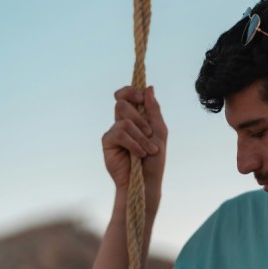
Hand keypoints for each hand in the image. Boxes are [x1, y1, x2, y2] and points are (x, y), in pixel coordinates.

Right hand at [102, 85, 166, 212]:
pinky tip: (139, 154)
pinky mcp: (108, 142)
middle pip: (122, 103)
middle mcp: (123, 121)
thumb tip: (149, 87)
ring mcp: (115, 131)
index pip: (127, 95)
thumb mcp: (159, 132)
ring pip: (124, 120)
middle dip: (140, 118)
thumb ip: (154, 110)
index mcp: (137, 116)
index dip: (130, 91)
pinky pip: (119, 133)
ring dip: (141, 136)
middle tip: (149, 131)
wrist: (146, 181)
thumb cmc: (154, 159)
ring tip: (148, 150)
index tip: (140, 97)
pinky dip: (133, 143)